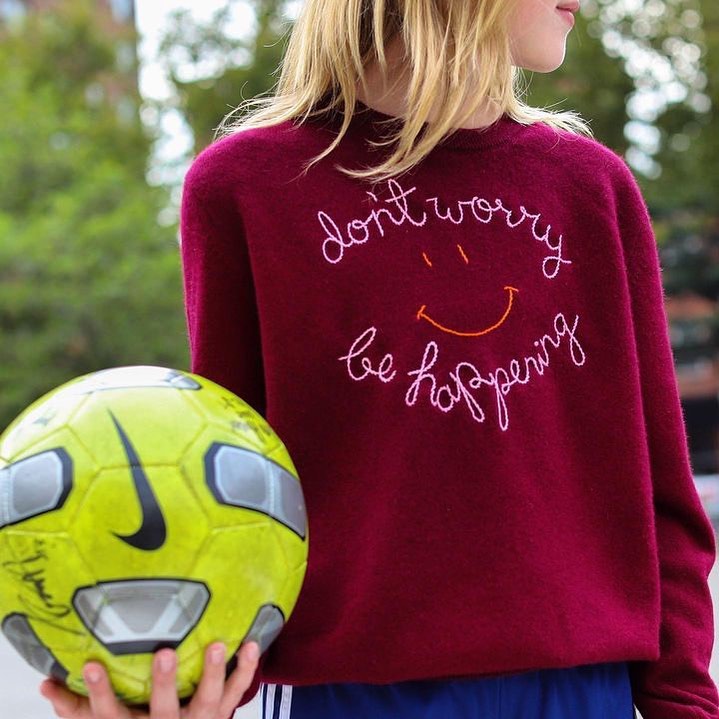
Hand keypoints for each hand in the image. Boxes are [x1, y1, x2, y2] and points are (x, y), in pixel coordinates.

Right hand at [39, 641, 260, 718]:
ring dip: (213, 674)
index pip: (108, 716)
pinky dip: (246, 670)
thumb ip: (75, 707)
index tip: (90, 664)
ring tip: (217, 645)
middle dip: (163, 682)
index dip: (99, 693)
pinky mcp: (220, 715)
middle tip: (164, 652)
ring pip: (206, 701)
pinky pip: (236, 693)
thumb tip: (45, 683)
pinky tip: (252, 643)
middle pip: (161, 710)